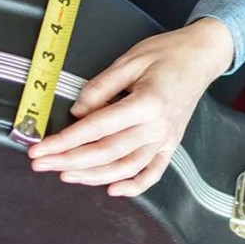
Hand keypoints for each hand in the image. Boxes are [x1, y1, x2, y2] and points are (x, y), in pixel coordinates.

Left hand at [28, 18, 234, 196]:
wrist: (202, 56)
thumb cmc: (168, 53)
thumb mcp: (129, 60)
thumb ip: (101, 87)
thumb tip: (77, 112)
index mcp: (146, 103)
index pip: (96, 128)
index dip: (64, 141)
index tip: (41, 148)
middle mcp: (157, 127)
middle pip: (106, 153)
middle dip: (69, 161)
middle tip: (41, 164)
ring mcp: (166, 139)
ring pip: (125, 168)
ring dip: (93, 176)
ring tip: (66, 175)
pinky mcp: (171, 144)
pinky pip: (153, 173)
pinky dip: (134, 186)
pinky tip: (113, 190)